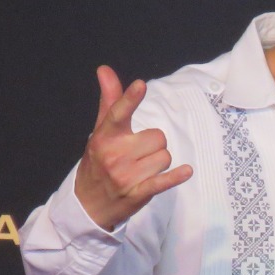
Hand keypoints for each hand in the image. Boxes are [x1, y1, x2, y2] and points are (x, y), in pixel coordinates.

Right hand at [75, 66, 192, 229]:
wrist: (88, 204)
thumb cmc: (98, 162)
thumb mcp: (101, 132)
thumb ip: (110, 101)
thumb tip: (105, 69)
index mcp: (105, 137)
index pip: (118, 114)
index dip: (130, 99)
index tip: (140, 86)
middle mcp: (114, 155)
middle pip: (158, 137)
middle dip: (154, 145)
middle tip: (137, 155)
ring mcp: (125, 175)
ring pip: (164, 157)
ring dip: (159, 163)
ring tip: (141, 170)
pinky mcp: (137, 193)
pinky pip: (163, 181)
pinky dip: (175, 177)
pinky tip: (186, 171)